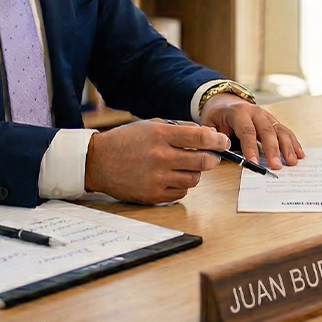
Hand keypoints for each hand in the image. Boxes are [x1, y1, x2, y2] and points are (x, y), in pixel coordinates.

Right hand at [83, 120, 228, 203]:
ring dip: (196, 173)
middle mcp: (160, 157)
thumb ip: (179, 129)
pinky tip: (173, 178)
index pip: (200, 138)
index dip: (217, 141)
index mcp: (160, 135)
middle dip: (212, 158)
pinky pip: (181, 193)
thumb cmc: (126, 141)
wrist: (97, 162)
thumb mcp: (151, 126)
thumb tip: (209, 136)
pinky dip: (182, 186)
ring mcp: (157, 178)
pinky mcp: (153, 195)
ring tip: (187, 167)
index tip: (225, 142)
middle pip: (202, 161)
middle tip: (212, 156)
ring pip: (194, 179)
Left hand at [199, 94, 304, 169]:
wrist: (225, 100)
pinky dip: (293, 143)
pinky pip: (285, 131)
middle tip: (276, 166)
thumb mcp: (209, 123)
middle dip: (273, 150)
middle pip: (267, 131)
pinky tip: (300, 154)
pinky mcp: (273, 121)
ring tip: (293, 162)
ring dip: (287, 147)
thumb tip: (219, 149)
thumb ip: (213, 135)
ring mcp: (267, 116)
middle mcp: (255, 112)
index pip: (246, 131)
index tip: (253, 163)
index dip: (250, 147)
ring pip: (280, 130)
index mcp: (238, 112)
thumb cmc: (217, 115)